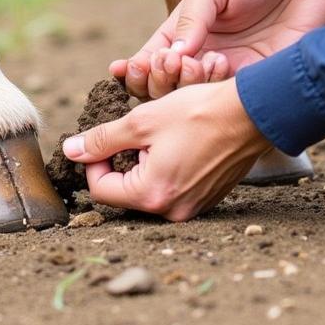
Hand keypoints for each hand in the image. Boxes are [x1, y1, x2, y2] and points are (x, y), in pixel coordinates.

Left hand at [61, 80, 270, 220]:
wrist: (254, 113)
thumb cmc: (198, 113)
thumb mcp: (141, 121)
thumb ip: (102, 139)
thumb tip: (71, 151)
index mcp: (153, 196)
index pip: (101, 190)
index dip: (94, 161)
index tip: (105, 137)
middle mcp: (173, 211)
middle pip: (125, 193)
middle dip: (120, 162)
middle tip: (133, 133)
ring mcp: (193, 208)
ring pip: (149, 188)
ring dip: (143, 163)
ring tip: (157, 135)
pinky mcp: (207, 198)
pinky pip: (173, 188)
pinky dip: (165, 167)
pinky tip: (177, 143)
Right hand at [111, 0, 324, 98]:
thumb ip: (190, 18)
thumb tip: (172, 56)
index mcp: (185, 31)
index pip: (151, 59)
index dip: (136, 70)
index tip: (131, 68)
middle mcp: (204, 56)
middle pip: (167, 87)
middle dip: (161, 80)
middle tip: (174, 63)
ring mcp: (230, 72)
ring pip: (195, 99)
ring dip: (188, 86)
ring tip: (198, 63)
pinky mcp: (259, 82)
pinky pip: (231, 101)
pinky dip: (219, 93)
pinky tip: (222, 67)